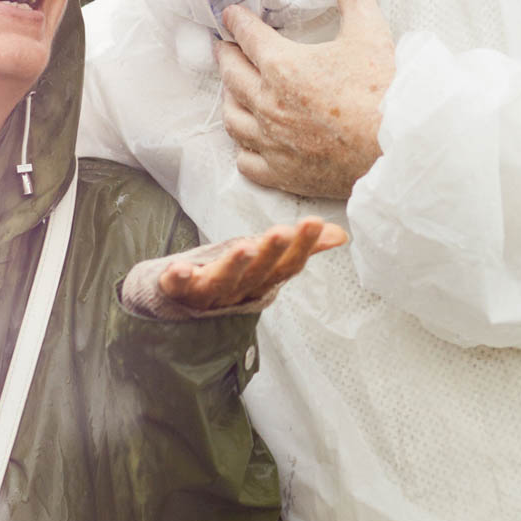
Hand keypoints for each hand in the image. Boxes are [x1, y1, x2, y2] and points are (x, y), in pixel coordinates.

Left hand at [155, 216, 347, 310]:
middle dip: (271, 252)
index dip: (302, 246)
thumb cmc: (232, 275)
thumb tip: (341, 234)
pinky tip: (181, 268)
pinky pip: (179, 287)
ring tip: (244, 247)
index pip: (287, 267)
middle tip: (283, 231)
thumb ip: (302, 247)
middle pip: (258, 274)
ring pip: (225, 282)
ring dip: (234, 265)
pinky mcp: (179, 291)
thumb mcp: (267, 259)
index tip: (314, 222)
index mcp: (262, 281)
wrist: (181, 298)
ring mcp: (209, 294)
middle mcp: (239, 291)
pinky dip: (180, 279)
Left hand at [215, 0, 394, 198]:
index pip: (248, 37)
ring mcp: (272, 142)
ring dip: (230, 100)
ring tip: (232, 91)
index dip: (237, 22)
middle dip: (226, 57)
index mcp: (283, 67)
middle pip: (232, 75)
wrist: (397, 148)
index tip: (231, 16)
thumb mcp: (369, 32)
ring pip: (233, 119)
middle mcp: (268, 104)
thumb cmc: (382, 92)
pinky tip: (248, 143)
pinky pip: (247, 162)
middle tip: (223, 48)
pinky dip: (243, 149)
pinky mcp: (282, 173)